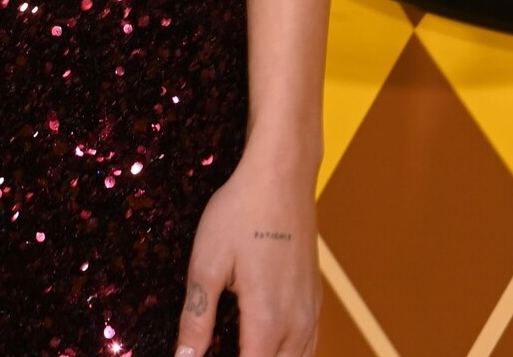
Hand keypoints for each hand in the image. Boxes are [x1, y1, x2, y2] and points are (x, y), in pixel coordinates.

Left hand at [174, 142, 320, 356]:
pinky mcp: (316, 298)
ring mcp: (312, 312)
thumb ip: (197, 318)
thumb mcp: (208, 262)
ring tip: (238, 344)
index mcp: (267, 321)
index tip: (202, 356)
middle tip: (214, 348)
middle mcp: (297, 325)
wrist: (282, 173)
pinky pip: (309, 346)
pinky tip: (265, 344)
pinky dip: (289, 355)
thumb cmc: (242, 211)